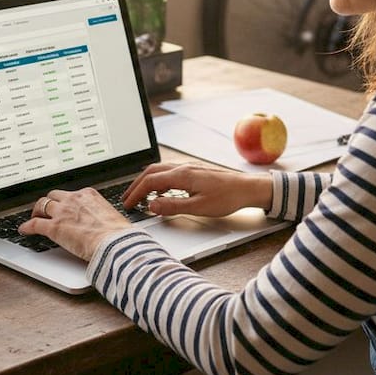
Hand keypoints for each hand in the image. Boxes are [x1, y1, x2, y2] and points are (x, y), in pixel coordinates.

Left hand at [18, 188, 131, 260]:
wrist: (114, 242)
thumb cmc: (118, 233)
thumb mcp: (111, 216)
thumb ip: (101, 216)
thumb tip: (105, 223)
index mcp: (89, 195)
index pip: (72, 194)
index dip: (65, 201)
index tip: (65, 205)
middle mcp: (73, 199)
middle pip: (54, 195)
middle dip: (50, 202)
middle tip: (47, 209)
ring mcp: (62, 212)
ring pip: (42, 205)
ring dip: (37, 211)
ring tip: (35, 216)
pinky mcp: (54, 227)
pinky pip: (35, 224)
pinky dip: (27, 226)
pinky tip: (24, 229)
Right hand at [120, 162, 272, 218]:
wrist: (248, 188)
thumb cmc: (227, 197)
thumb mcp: (199, 207)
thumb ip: (173, 206)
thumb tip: (152, 206)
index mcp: (182, 175)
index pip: (150, 182)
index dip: (136, 193)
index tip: (128, 204)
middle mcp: (183, 167)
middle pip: (151, 172)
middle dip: (136, 185)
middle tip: (127, 198)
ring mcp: (189, 167)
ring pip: (159, 170)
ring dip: (146, 181)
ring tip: (139, 194)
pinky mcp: (194, 170)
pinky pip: (169, 171)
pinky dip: (158, 179)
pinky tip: (160, 189)